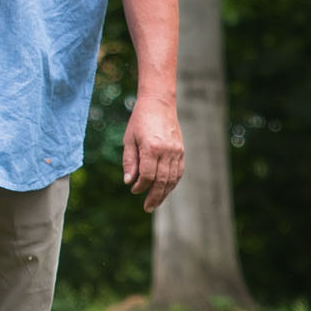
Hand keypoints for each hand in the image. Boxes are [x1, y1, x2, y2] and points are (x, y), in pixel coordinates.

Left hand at [123, 97, 184, 211]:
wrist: (159, 103)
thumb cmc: (140, 120)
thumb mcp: (129, 139)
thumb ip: (129, 161)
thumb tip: (129, 182)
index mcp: (151, 147)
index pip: (148, 175)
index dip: (141, 186)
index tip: (134, 189)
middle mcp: (166, 151)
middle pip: (162, 181)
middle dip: (154, 197)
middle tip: (147, 208)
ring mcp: (176, 151)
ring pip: (172, 179)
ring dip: (164, 193)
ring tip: (155, 203)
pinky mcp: (181, 151)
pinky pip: (178, 172)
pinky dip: (172, 183)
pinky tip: (165, 190)